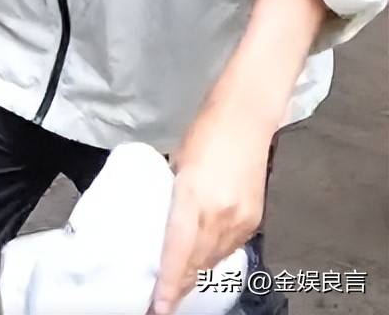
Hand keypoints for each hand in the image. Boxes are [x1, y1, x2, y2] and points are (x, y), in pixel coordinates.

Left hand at [149, 102, 273, 314]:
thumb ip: (174, 197)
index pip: (178, 252)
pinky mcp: (255, 219)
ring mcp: (241, 220)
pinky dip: (215, 253)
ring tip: (180, 279)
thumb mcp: (178, 163)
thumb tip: (167, 221)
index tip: (158, 308)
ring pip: (215, 259)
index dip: (169, 285)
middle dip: (180, 283)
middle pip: (197, 263)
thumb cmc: (204, 131)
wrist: (247, 117)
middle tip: (161, 298)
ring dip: (197, 269)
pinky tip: (204, 252)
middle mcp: (220, 215)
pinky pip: (231, 247)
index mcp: (193, 197)